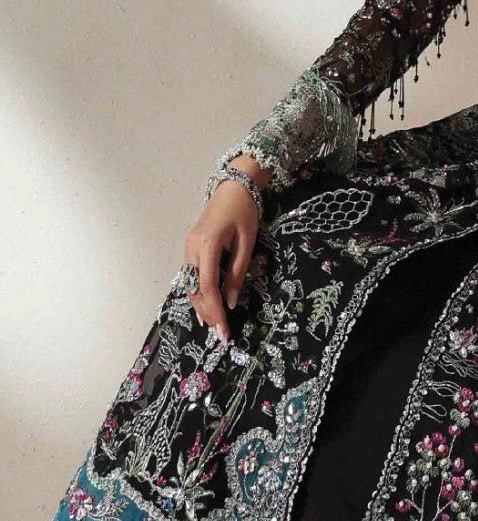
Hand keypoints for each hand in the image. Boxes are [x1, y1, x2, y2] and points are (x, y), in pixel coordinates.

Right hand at [182, 155, 267, 341]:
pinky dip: (197, 292)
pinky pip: (190, 276)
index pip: (209, 287)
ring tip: (213, 323)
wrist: (233, 188)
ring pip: (189, 284)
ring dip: (200, 305)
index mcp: (207, 246)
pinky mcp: (190, 248)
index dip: (216, 311)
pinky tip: (205, 305)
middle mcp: (191, 249)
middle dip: (207, 313)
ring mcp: (187, 248)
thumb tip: (230, 302)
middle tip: (220, 333)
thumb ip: (237, 273)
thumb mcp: (247, 244)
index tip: (224, 330)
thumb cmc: (244, 213)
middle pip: (195, 289)